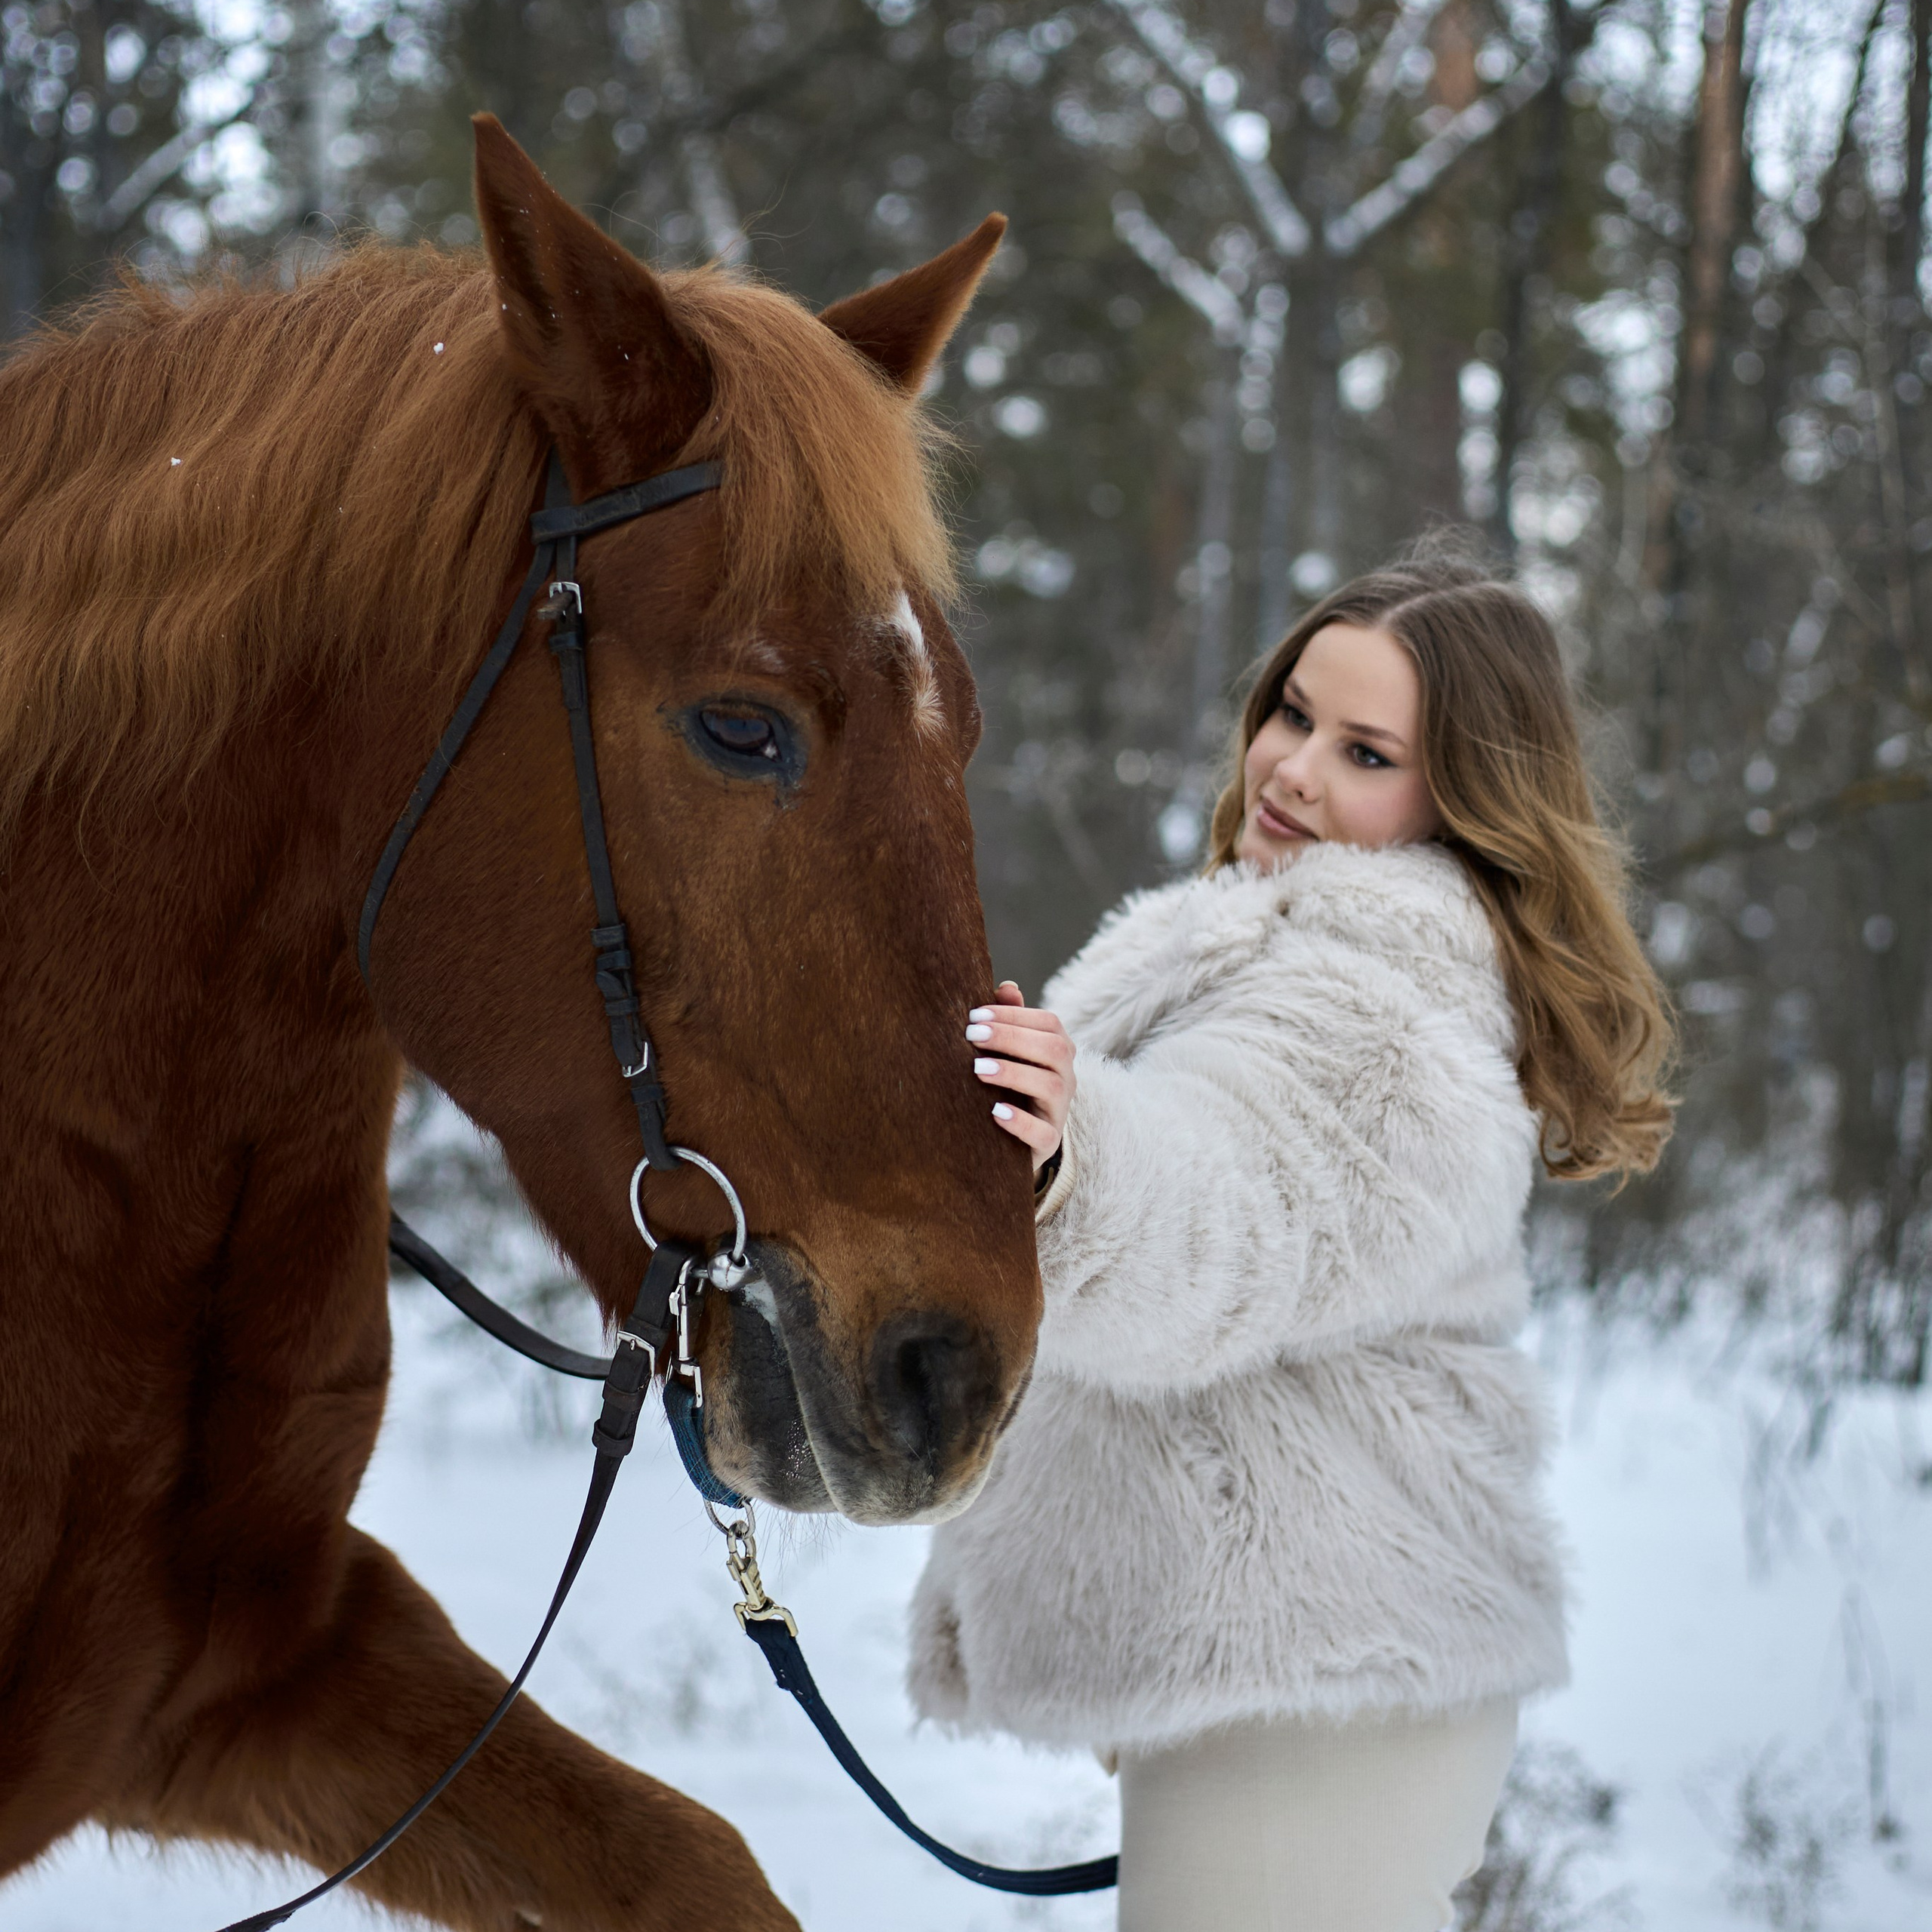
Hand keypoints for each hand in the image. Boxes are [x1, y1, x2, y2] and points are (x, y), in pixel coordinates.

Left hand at [968, 981, 1075, 1172]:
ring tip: (978, 1069)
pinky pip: (1043, 1133)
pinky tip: (995, 1112)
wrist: (1011, 1140)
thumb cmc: (1008, 1084)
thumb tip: (1007, 986)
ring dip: (1013, 1073)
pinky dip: (1020, 1122)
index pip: (1049, 1022)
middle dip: (1012, 1038)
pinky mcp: (1048, 1142)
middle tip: (972, 1036)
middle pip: (1054, 1049)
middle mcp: (1066, 1077)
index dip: (1014, 1015)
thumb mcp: (1009, 1052)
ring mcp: (1059, 1110)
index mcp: (1059, 1050)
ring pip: (1051, 1087)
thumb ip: (1010, 1019)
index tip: (975, 1015)